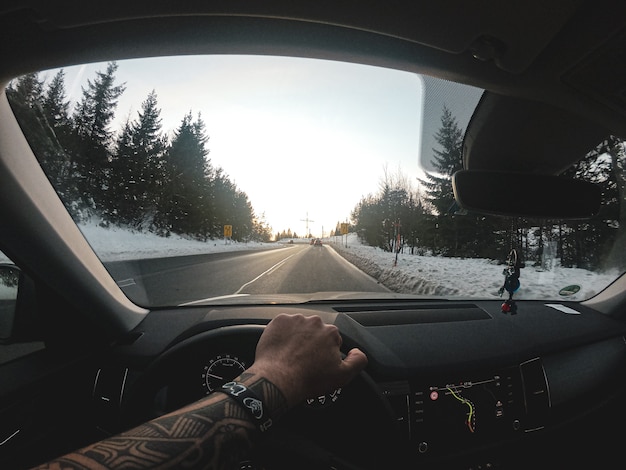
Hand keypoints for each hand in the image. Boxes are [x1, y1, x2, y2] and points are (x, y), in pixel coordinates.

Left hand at [248, 313, 367, 406]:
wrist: (278, 379)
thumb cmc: (308, 379)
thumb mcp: (343, 376)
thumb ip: (358, 360)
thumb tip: (358, 351)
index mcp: (330, 332)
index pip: (332, 339)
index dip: (326, 352)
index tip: (318, 362)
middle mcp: (314, 321)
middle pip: (315, 331)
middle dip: (312, 343)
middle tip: (304, 360)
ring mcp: (295, 320)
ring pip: (299, 327)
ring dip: (297, 338)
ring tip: (291, 356)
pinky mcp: (278, 321)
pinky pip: (283, 326)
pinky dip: (283, 334)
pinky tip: (282, 349)